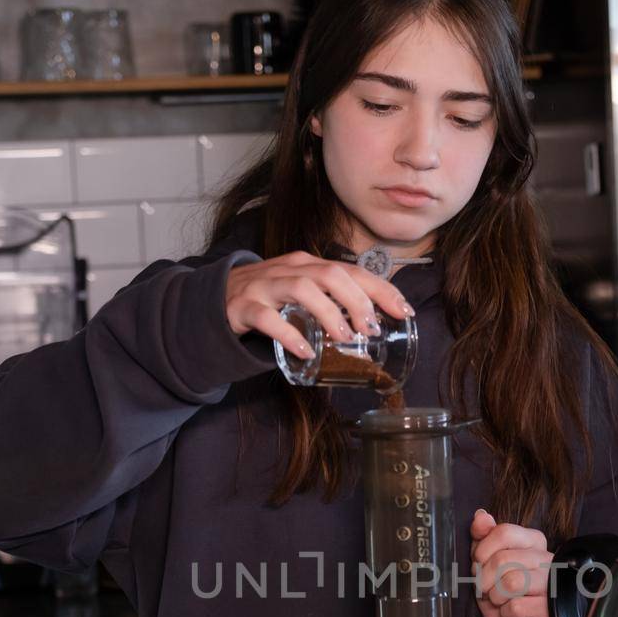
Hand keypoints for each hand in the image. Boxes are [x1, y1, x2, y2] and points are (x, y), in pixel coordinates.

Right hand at [225, 252, 412, 359]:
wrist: (214, 299)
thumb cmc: (267, 299)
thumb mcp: (301, 294)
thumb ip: (330, 305)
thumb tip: (369, 333)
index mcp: (308, 265)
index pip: (352, 270)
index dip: (381, 289)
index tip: (403, 311)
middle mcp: (289, 269)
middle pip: (330, 274)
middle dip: (357, 300)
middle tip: (371, 329)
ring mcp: (265, 286)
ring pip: (301, 288)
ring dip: (328, 313)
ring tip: (344, 339)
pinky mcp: (244, 306)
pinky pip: (268, 318)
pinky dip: (289, 335)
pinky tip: (306, 351)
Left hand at [470, 508, 553, 616]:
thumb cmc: (501, 593)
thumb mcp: (486, 562)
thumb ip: (483, 537)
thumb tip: (481, 516)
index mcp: (533, 541)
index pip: (505, 532)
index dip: (483, 549)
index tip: (477, 562)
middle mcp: (546, 559)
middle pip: (504, 559)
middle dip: (484, 578)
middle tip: (485, 588)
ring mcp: (551, 584)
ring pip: (511, 583)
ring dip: (495, 596)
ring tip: (499, 601)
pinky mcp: (550, 609)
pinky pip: (517, 607)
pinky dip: (506, 613)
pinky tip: (511, 614)